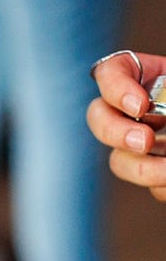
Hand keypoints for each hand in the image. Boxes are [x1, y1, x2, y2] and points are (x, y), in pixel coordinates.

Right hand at [87, 51, 165, 200]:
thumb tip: (150, 110)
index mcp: (149, 78)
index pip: (110, 73)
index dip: (116, 89)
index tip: (140, 105)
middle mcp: (139, 112)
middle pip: (100, 120)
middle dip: (116, 133)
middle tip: (145, 143)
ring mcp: (146, 146)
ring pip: (120, 161)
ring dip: (142, 170)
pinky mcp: (158, 175)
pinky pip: (151, 186)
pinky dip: (162, 187)